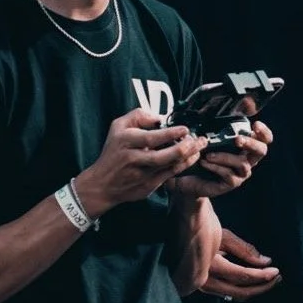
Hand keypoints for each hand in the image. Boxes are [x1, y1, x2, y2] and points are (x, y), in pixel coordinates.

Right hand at [74, 109, 204, 213]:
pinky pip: (170, 175)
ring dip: (188, 156)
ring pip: (170, 166)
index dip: (171, 133)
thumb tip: (160, 117)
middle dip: (184, 148)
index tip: (184, 129)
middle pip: (163, 156)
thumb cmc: (113, 152)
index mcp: (126, 142)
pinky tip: (191, 158)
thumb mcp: (118, 126)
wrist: (102, 184)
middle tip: (196, 139)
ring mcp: (141, 175)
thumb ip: (139, 116)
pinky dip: (183, 166)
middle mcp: (133, 159)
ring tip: (199, 147)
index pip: (151, 138)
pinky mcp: (148, 187)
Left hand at [172, 121, 271, 198]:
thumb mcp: (208, 139)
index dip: (264, 132)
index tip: (256, 124)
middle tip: (238, 140)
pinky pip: (229, 175)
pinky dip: (216, 167)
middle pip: (261, 151)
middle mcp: (248, 159)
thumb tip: (212, 110)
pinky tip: (204, 163)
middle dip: (251, 143)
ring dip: (225, 157)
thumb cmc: (202, 154)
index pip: (264, 139)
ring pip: (242, 164)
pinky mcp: (232, 183)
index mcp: (246, 146)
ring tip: (208, 155)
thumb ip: (216, 129)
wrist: (190, 178)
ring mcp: (241, 173)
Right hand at [198, 228, 280, 301]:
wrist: (179, 228)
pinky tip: (252, 280)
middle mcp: (204, 280)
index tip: (276, 271)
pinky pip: (227, 292)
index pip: (242, 276)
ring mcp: (202, 285)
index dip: (262, 275)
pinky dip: (242, 288)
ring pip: (233, 295)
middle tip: (276, 278)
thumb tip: (266, 261)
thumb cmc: (200, 227)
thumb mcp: (223, 235)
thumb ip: (244, 250)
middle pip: (240, 292)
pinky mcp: (202, 285)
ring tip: (269, 280)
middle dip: (261, 287)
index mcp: (209, 266)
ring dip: (253, 289)